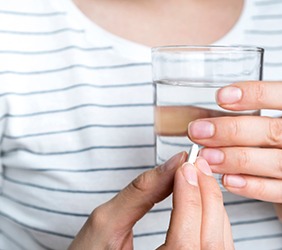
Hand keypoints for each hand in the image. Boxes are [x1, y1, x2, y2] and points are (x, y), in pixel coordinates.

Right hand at [68, 153, 233, 248]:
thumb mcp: (105, 224)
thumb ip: (139, 194)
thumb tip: (171, 165)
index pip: (184, 242)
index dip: (189, 197)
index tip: (184, 164)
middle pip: (209, 240)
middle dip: (205, 194)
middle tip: (194, 163)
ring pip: (218, 241)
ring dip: (211, 202)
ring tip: (197, 173)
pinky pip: (216, 242)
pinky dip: (212, 214)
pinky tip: (200, 194)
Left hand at [187, 81, 281, 210]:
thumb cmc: (273, 139)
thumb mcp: (266, 122)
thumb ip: (248, 117)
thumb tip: (208, 116)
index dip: (254, 95)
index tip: (221, 97)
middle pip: (273, 131)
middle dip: (232, 131)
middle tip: (199, 132)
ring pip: (275, 162)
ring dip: (235, 159)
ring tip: (207, 156)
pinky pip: (277, 190)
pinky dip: (251, 186)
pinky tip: (227, 180)